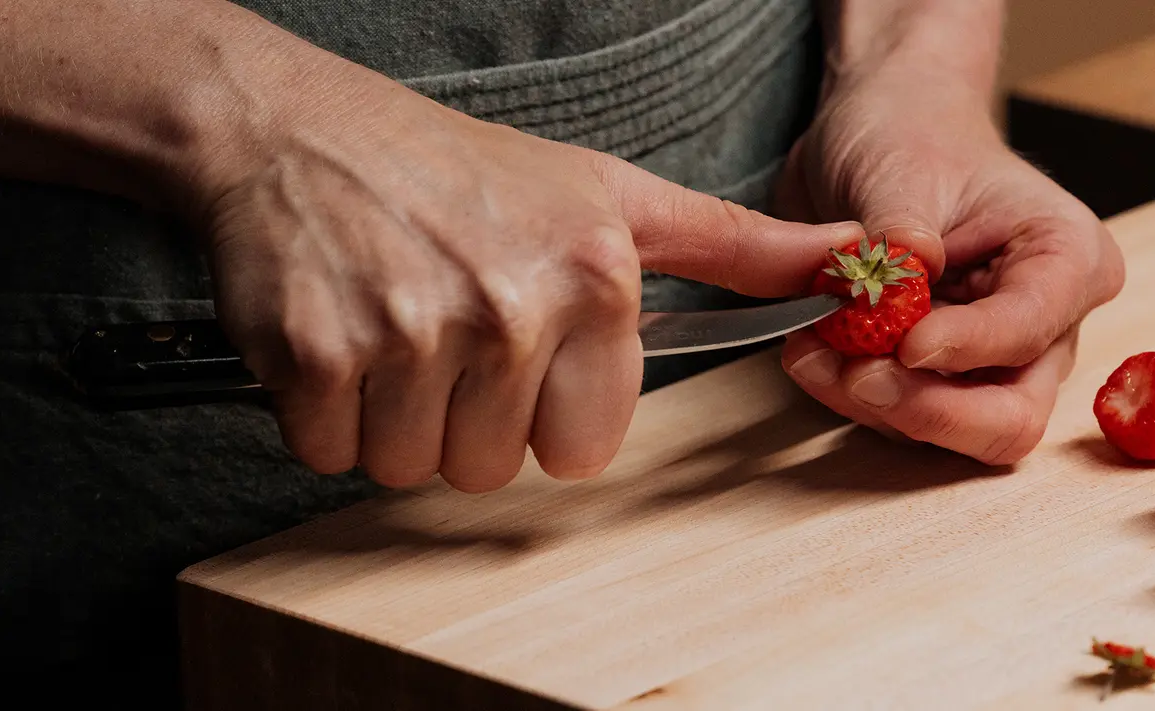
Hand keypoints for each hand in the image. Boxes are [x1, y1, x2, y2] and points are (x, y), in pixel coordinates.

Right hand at [191, 50, 864, 492]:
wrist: (301, 131)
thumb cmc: (460, 171)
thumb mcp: (610, 194)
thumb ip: (735, 245)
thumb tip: (852, 262)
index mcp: (594, 278)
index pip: (586, 450)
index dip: (546, 411)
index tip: (520, 351)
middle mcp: (507, 308)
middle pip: (493, 469)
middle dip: (466, 418)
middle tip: (444, 331)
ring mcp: (407, 334)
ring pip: (413, 468)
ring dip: (397, 419)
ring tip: (393, 326)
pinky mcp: (316, 357)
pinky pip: (333, 452)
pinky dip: (327, 412)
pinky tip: (339, 333)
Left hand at [772, 69, 1124, 463]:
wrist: (878, 129)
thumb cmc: (910, 131)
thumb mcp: (901, 167)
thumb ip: (901, 235)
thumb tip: (896, 288)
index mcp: (1066, 258)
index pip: (1031, 331)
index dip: (968, 348)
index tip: (905, 342)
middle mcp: (1042, 323)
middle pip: (1007, 417)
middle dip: (924, 409)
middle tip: (854, 375)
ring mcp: (987, 359)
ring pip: (944, 429)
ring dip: (869, 404)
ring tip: (809, 349)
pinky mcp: (932, 375)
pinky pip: (895, 413)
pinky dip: (848, 394)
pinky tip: (809, 354)